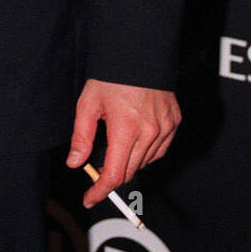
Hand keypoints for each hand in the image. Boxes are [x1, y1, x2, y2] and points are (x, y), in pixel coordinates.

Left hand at [66, 79, 180, 208]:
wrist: (139, 53)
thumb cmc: (111, 77)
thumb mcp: (88, 104)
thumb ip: (82, 137)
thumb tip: (75, 163)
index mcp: (126, 129)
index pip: (114, 174)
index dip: (100, 191)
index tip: (89, 198)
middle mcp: (150, 133)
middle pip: (129, 172)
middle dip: (111, 177)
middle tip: (96, 173)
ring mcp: (166, 128)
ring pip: (145, 162)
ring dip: (129, 163)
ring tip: (116, 145)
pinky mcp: (175, 122)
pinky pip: (160, 150)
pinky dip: (146, 152)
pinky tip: (135, 141)